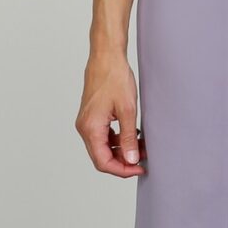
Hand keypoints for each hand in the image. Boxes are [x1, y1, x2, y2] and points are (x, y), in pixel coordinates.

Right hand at [77, 46, 147, 175]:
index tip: (139, 168)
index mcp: (90, 128)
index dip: (122, 170)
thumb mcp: (128, 110)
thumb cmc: (114, 78)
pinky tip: (132, 135)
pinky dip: (117, 140)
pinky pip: (103, 137)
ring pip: (103, 148)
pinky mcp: (92, 117)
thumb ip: (129, 138)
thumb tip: (131, 159)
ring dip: (121, 151)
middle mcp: (84, 128)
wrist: (106, 57)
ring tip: (141, 146)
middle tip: (143, 159)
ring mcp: (87, 122)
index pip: (103, 162)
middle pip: (101, 158)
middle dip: (123, 162)